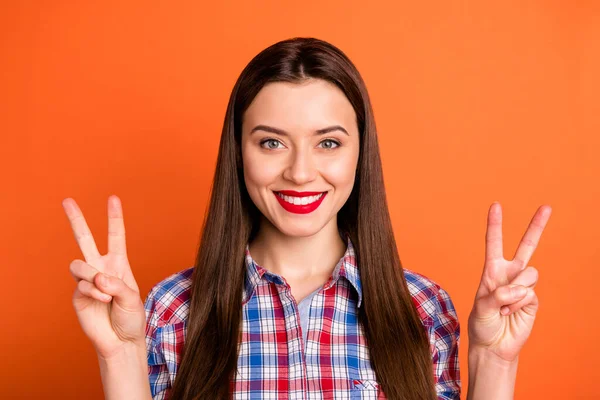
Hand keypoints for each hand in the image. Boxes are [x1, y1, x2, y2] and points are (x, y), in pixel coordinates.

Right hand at [63, 195, 145, 359]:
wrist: (121, 341)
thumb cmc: (131, 318)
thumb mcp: (132, 298)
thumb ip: (116, 284)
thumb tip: (97, 277)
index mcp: (119, 264)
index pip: (115, 236)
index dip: (114, 217)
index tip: (113, 198)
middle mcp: (101, 268)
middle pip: (85, 239)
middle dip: (76, 219)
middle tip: (66, 200)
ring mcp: (88, 281)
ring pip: (79, 264)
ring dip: (91, 275)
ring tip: (103, 289)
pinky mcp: (78, 295)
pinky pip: (80, 284)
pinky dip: (93, 292)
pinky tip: (102, 300)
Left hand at [468, 202, 551, 362]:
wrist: (493, 345)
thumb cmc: (482, 324)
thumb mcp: (481, 307)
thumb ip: (497, 295)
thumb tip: (516, 289)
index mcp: (492, 270)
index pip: (494, 243)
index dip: (495, 224)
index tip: (496, 205)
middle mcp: (510, 274)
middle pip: (527, 246)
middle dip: (537, 226)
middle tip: (547, 207)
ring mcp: (523, 286)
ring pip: (529, 274)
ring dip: (515, 291)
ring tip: (504, 306)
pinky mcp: (532, 299)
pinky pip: (529, 293)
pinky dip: (517, 303)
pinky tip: (510, 313)